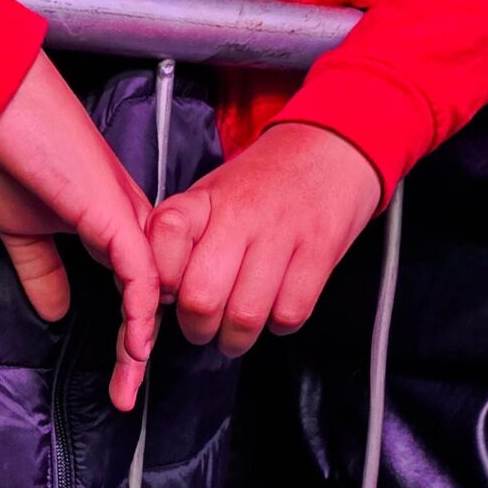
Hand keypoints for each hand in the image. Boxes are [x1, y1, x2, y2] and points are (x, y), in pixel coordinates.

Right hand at [0, 50, 158, 411]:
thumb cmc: (7, 150)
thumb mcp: (21, 228)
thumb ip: (43, 272)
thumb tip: (58, 313)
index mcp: (108, 222)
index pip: (133, 287)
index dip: (129, 333)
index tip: (118, 376)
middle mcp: (127, 221)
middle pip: (149, 296)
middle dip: (139, 351)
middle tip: (127, 395)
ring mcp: (124, 217)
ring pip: (150, 291)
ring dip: (140, 343)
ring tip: (129, 385)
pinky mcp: (112, 214)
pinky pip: (139, 272)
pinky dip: (141, 311)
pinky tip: (136, 344)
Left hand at [150, 122, 380, 355]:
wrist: (328, 148)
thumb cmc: (261, 185)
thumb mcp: (210, 196)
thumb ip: (181, 239)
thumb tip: (159, 295)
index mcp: (204, 199)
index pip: (163, 236)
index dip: (160, 278)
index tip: (168, 292)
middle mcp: (241, 212)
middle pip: (202, 296)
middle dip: (198, 328)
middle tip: (203, 328)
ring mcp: (283, 231)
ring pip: (245, 315)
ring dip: (236, 338)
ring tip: (236, 331)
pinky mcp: (320, 249)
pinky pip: (290, 313)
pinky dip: (279, 325)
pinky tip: (274, 310)